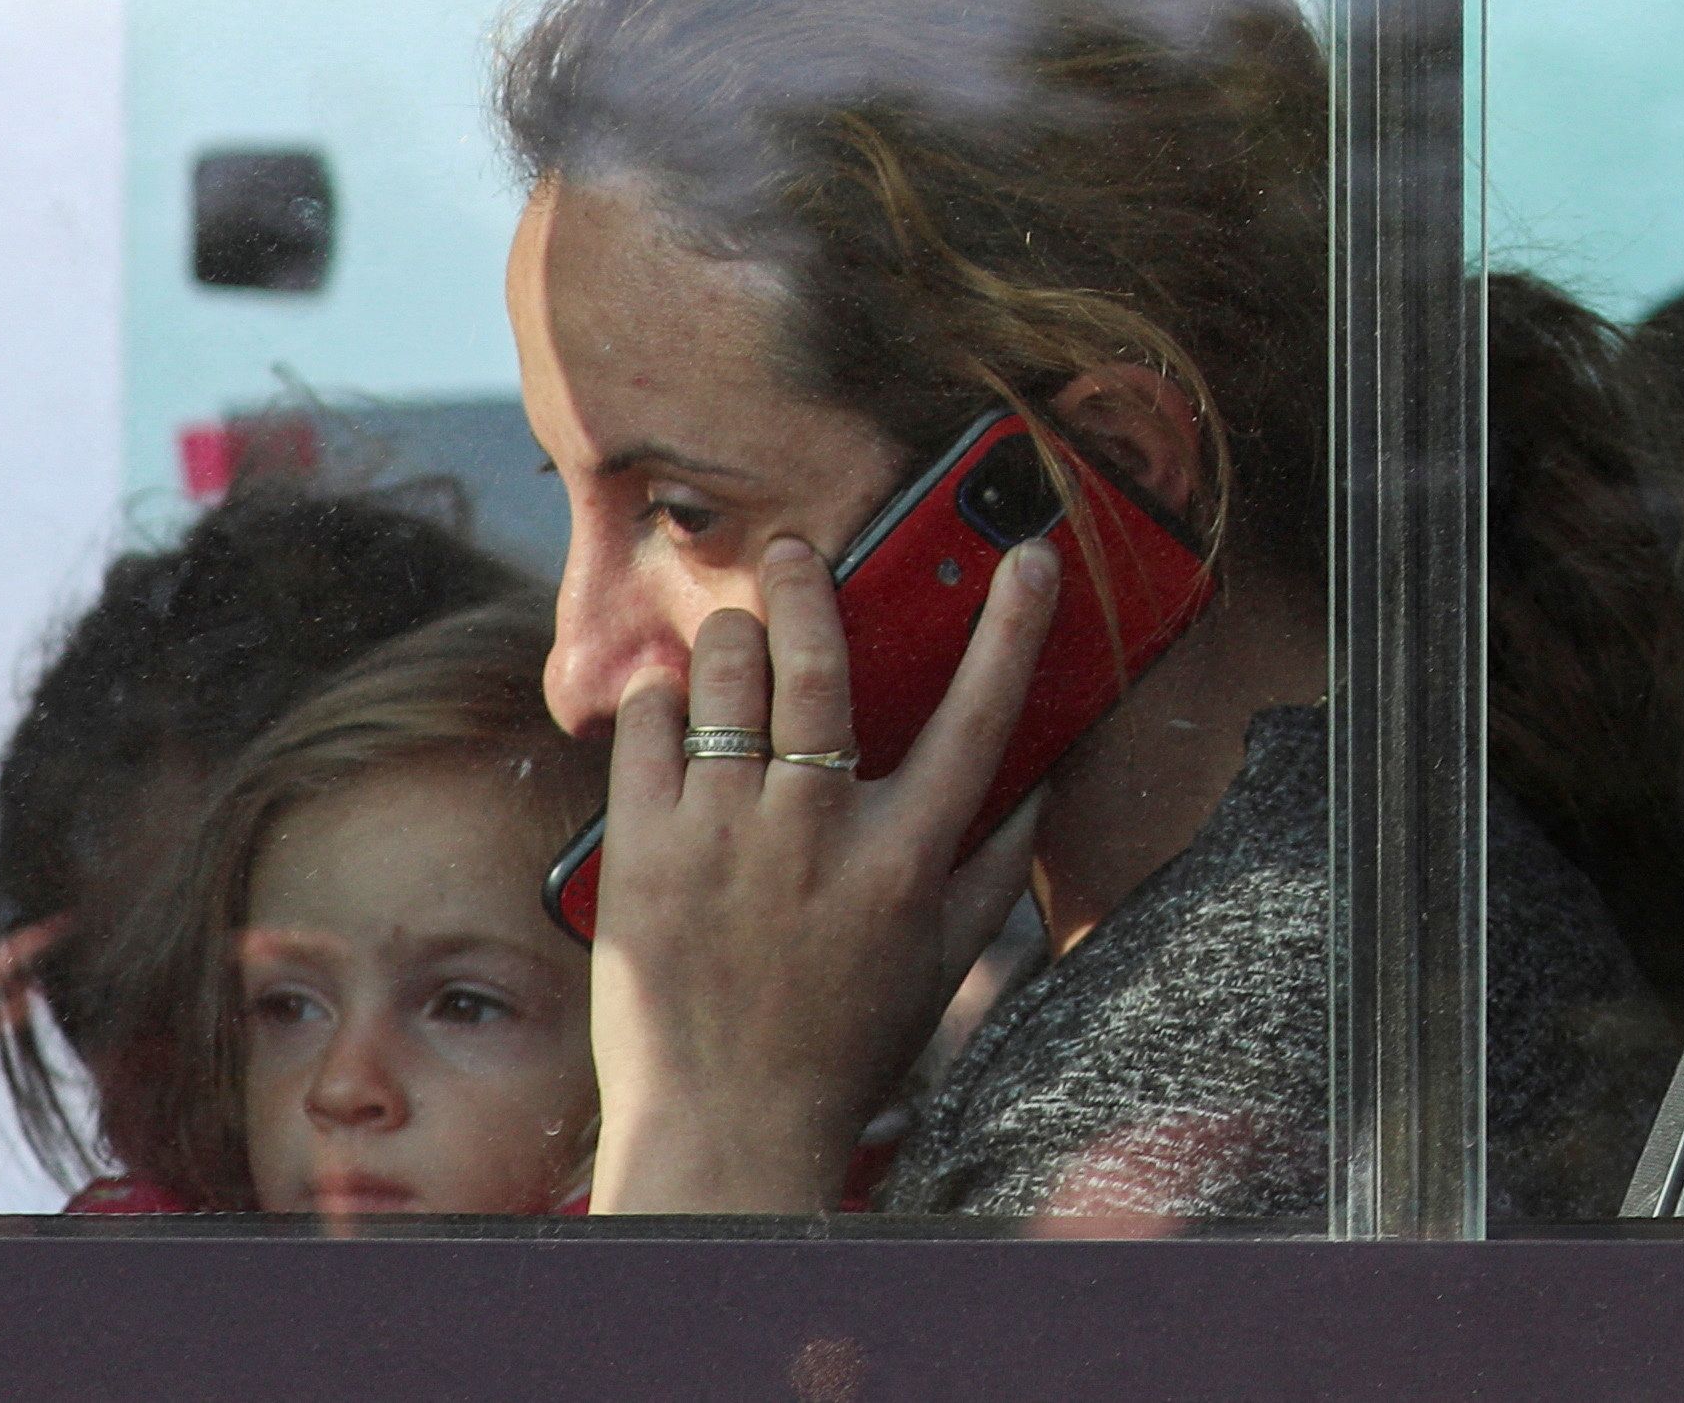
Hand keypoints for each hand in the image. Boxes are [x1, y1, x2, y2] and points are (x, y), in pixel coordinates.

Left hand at [586, 536, 1056, 1213]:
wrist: (727, 1131)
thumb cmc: (845, 1047)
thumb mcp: (944, 962)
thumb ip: (997, 867)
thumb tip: (1041, 781)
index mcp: (907, 858)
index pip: (979, 715)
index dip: (1013, 626)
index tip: (1028, 556)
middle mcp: (818, 835)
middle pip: (819, 662)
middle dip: (808, 583)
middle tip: (795, 552)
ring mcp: (723, 840)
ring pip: (723, 678)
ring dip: (730, 636)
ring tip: (732, 633)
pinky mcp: (642, 855)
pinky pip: (645, 729)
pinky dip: (658, 697)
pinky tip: (671, 700)